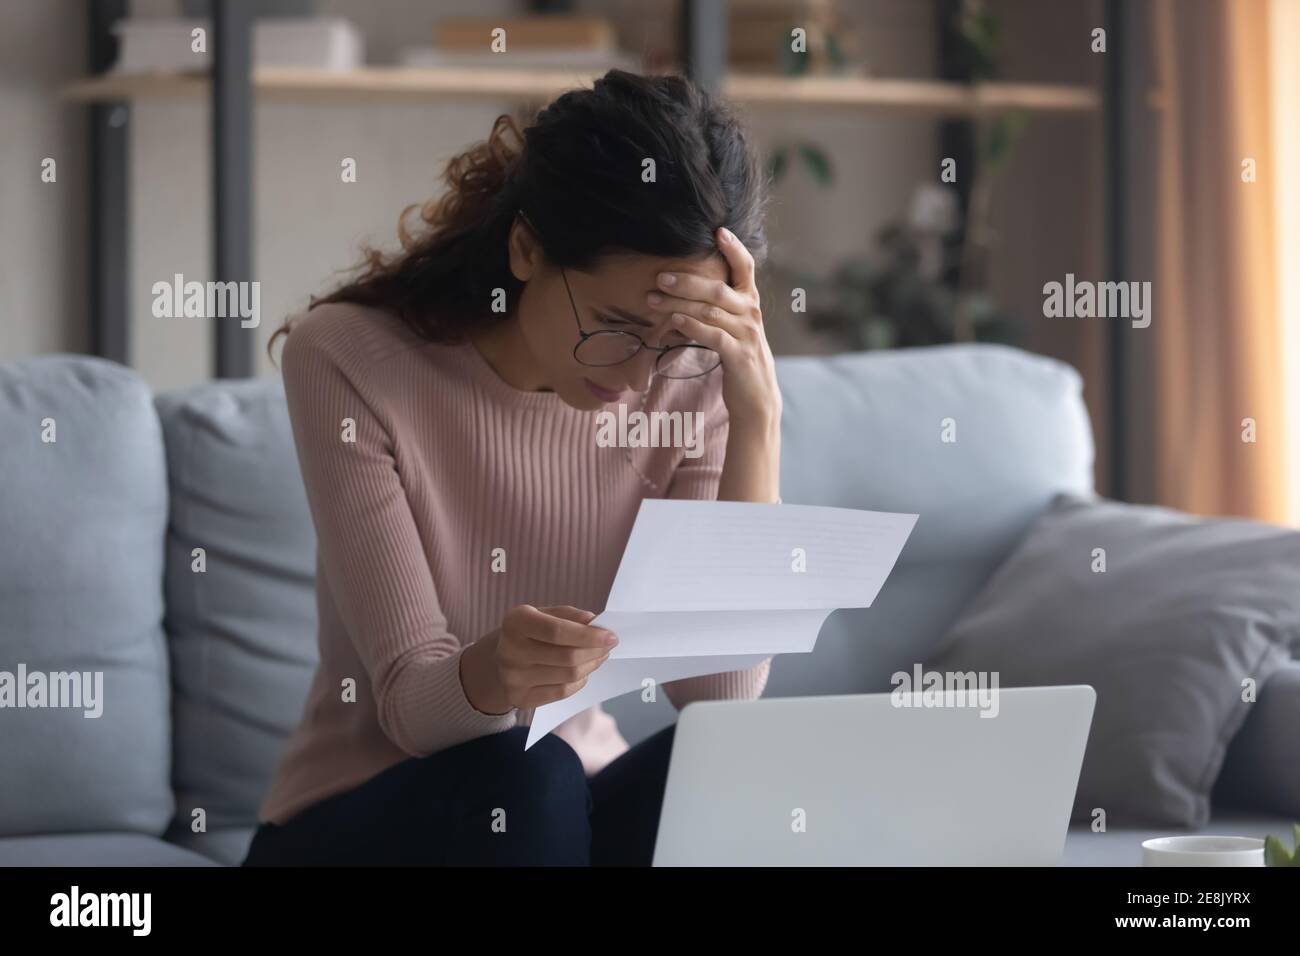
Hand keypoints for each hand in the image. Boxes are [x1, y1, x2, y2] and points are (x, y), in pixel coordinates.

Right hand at [461, 605, 618, 713]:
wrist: (498, 659)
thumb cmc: (530, 632)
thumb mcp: (544, 614)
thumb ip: (569, 616)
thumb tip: (595, 623)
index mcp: (516, 622)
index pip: (557, 631)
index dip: (589, 635)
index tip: (611, 636)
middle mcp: (510, 650)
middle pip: (567, 657)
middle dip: (595, 651)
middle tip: (609, 646)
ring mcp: (513, 678)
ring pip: (568, 675)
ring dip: (591, 665)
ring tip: (598, 656)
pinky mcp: (519, 698)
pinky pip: (562, 692)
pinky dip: (579, 681)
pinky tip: (583, 672)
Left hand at [646, 227, 781, 430]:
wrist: (757, 397)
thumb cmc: (739, 356)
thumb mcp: (734, 325)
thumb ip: (719, 305)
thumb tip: (685, 284)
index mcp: (750, 301)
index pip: (746, 267)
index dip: (734, 248)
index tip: (718, 230)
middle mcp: (751, 314)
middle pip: (718, 289)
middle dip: (687, 281)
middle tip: (660, 277)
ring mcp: (747, 335)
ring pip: (710, 312)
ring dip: (678, 304)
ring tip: (653, 300)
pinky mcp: (739, 356)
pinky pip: (713, 336)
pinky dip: (691, 327)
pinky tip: (674, 322)